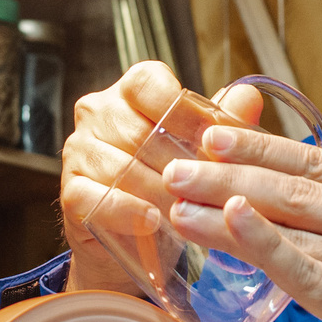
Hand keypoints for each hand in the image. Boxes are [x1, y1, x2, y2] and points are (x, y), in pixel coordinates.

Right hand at [56, 63, 262, 294]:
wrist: (139, 237)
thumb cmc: (172, 181)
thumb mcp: (202, 150)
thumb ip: (224, 122)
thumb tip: (250, 99)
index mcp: (132, 91)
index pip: (151, 85)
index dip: (185, 112)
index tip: (215, 141)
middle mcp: (99, 112)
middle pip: (140, 132)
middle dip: (180, 163)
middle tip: (212, 186)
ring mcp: (80, 151)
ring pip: (121, 167)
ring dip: (159, 191)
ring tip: (190, 207)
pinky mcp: (71, 191)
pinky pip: (96, 198)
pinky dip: (128, 211)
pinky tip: (154, 221)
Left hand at [162, 125, 321, 321]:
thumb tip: (306, 213)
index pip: (321, 163)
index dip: (263, 147)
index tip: (214, 135)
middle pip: (298, 188)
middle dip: (230, 173)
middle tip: (175, 164)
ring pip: (295, 226)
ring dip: (228, 209)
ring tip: (177, 201)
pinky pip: (309, 275)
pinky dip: (266, 245)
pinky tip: (230, 225)